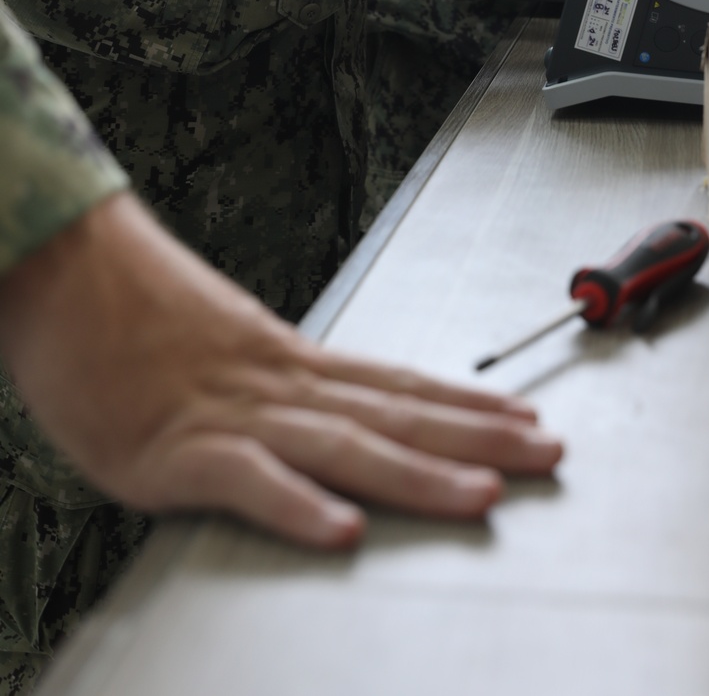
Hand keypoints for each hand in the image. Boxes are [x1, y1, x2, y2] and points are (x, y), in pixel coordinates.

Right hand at [0, 195, 562, 548]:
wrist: (67, 271)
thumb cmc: (133, 314)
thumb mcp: (221, 349)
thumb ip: (271, 388)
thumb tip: (315, 418)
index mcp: (291, 361)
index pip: (399, 382)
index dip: (467, 405)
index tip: (526, 418)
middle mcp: (280, 383)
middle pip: (395, 412)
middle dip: (478, 438)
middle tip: (549, 453)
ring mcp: (233, 414)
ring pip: (343, 445)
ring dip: (418, 473)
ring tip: (483, 495)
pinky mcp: (176, 449)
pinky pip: (245, 481)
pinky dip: (295, 505)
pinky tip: (340, 530)